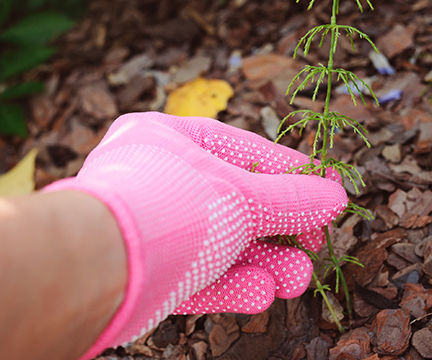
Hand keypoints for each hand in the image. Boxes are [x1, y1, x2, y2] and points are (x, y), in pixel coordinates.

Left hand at [42, 112, 346, 357]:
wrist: (96, 267)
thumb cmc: (168, 207)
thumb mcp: (243, 197)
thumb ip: (290, 200)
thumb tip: (335, 196)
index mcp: (166, 137)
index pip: (241, 148)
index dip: (288, 171)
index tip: (326, 190)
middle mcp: (155, 180)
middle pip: (232, 204)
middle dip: (279, 230)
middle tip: (315, 246)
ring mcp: (148, 230)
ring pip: (217, 246)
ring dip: (262, 263)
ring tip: (298, 279)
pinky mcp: (145, 277)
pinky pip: (197, 277)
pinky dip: (231, 286)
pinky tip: (263, 294)